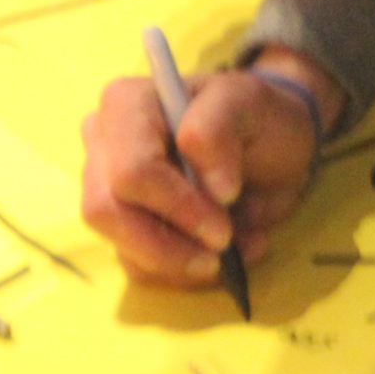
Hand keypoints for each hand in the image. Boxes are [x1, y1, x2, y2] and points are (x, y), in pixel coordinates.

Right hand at [80, 50, 340, 286]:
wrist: (270, 145)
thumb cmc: (252, 115)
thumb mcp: (248, 102)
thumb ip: (219, 128)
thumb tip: (214, 188)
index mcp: (125, 105)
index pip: (130, 170)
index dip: (175, 204)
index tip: (223, 227)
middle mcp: (104, 148)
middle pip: (108, 213)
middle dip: (170, 245)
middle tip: (225, 248)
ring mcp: (109, 192)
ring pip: (125, 249)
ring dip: (188, 261)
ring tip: (244, 242)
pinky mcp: (125, 231)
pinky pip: (144, 269)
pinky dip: (191, 271)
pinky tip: (234, 249)